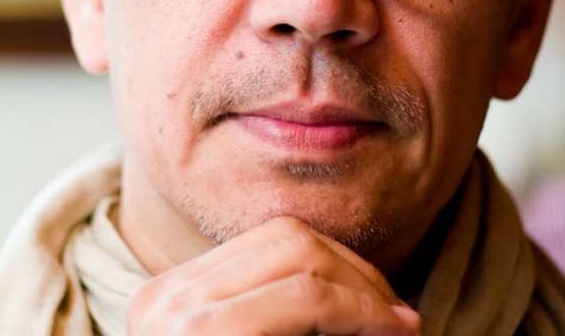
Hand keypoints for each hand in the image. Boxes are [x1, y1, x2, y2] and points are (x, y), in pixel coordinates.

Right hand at [128, 216, 420, 334]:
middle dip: (358, 274)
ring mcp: (176, 314)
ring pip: (302, 262)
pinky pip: (305, 299)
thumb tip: (366, 300)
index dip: (343, 266)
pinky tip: (385, 332)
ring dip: (363, 295)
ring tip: (397, 328)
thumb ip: (279, 319)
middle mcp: (163, 298)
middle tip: (401, 318)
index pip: (273, 243)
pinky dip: (356, 314)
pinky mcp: (200, 333)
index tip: (387, 308)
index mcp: (169, 300)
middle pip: (288, 239)